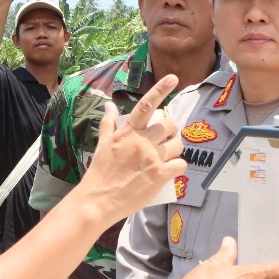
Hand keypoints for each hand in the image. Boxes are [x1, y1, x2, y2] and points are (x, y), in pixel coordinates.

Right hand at [77, 74, 185, 222]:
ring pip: (177, 144)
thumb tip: (108, 104)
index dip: (160, 89)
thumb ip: (108, 123)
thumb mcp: (102, 144)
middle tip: (166, 138)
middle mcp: (142, 142)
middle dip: (171, 130)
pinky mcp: (159, 175)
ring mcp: (152, 158)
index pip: (146, 105)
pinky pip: (180, 164)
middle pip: (169, 125)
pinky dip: (179, 167)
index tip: (173, 78)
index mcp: (128, 132)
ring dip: (176, 148)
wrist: (98, 200)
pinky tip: (172, 170)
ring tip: (167, 156)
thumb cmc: (100, 172)